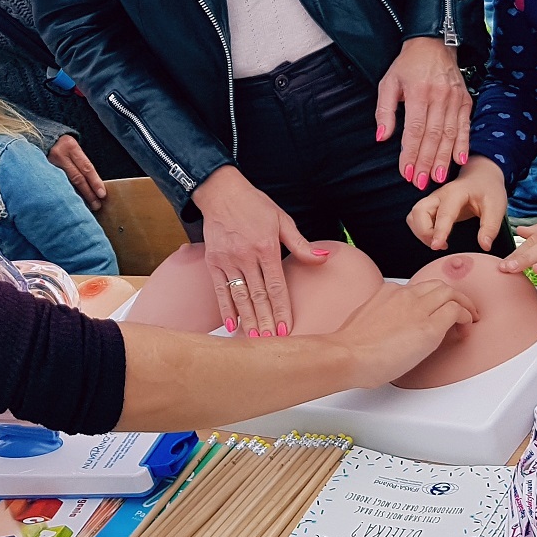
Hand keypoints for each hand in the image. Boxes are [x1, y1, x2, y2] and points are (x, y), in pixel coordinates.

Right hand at [47, 135, 105, 210]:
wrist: (43, 140)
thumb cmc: (64, 147)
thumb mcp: (75, 149)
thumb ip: (82, 164)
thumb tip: (95, 185)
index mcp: (71, 147)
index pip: (86, 167)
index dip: (95, 181)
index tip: (102, 194)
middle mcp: (60, 155)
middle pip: (77, 178)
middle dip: (88, 193)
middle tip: (96, 205)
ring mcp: (49, 164)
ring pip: (66, 184)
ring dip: (78, 196)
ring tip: (87, 206)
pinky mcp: (43, 171)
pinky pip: (57, 185)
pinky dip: (66, 194)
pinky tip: (71, 202)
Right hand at [191, 165, 327, 336]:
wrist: (221, 192)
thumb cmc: (254, 205)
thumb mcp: (282, 220)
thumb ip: (301, 244)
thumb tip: (324, 257)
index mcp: (266, 247)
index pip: (276, 286)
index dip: (281, 310)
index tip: (286, 330)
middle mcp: (246, 256)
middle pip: (258, 296)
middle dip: (266, 321)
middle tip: (271, 344)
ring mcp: (227, 260)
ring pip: (240, 296)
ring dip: (248, 320)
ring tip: (254, 339)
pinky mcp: (213, 261)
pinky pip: (220, 289)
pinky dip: (225, 308)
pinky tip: (232, 325)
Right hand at [326, 277, 477, 391]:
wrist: (347, 355)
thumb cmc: (350, 347)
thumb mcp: (364, 321)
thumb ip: (380, 318)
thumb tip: (387, 329)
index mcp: (387, 292)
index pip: (417, 289)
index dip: (431, 299)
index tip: (434, 310)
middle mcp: (404, 295)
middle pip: (437, 285)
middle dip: (453, 295)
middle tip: (461, 309)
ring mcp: (418, 309)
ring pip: (450, 292)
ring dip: (463, 303)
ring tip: (469, 317)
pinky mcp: (429, 328)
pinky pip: (455, 312)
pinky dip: (465, 316)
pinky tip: (465, 327)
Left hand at [376, 36, 471, 189]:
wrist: (435, 43)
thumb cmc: (408, 65)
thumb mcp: (388, 83)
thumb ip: (384, 111)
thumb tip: (381, 137)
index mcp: (418, 91)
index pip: (414, 129)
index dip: (410, 153)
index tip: (406, 172)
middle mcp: (439, 96)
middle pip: (433, 136)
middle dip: (426, 162)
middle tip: (421, 182)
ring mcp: (454, 99)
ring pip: (449, 134)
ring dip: (443, 159)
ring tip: (438, 178)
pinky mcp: (465, 101)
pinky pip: (464, 126)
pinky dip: (463, 144)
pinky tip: (459, 160)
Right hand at [407, 156, 507, 252]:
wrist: (481, 176)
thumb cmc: (488, 190)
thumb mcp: (496, 207)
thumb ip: (490, 227)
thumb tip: (484, 246)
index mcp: (456, 193)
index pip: (444, 213)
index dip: (439, 231)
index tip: (437, 246)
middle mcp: (439, 195)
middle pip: (418, 211)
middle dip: (424, 232)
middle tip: (441, 245)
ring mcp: (432, 199)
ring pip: (414, 215)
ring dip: (420, 232)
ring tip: (439, 242)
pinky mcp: (430, 205)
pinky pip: (415, 218)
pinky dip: (420, 230)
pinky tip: (436, 237)